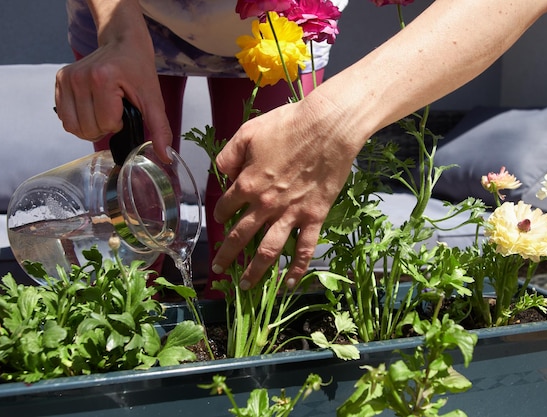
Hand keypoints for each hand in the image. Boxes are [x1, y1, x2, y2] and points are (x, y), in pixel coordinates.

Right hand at [54, 3, 171, 160]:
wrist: (123, 42)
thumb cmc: (138, 70)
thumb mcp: (154, 100)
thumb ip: (160, 129)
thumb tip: (166, 157)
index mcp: (103, 78)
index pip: (107, 124)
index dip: (119, 123)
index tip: (125, 106)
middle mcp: (80, 77)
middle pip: (88, 129)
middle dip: (104, 127)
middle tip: (114, 109)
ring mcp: (67, 77)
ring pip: (73, 127)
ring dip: (91, 126)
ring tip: (103, 110)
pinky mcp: (60, 79)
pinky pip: (64, 118)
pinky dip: (79, 120)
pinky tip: (91, 107)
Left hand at [211, 97, 360, 289]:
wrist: (328, 127)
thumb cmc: (288, 125)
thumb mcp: (248, 132)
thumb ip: (229, 154)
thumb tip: (221, 173)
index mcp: (247, 184)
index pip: (225, 207)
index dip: (219, 215)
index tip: (219, 220)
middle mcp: (265, 206)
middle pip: (240, 236)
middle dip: (226, 254)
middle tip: (218, 268)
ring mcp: (290, 215)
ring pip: (267, 251)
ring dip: (254, 271)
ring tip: (245, 286)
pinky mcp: (314, 218)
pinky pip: (304, 249)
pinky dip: (297, 269)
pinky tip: (289, 285)